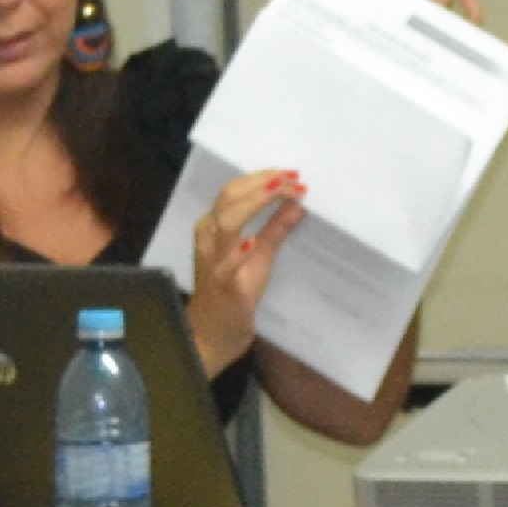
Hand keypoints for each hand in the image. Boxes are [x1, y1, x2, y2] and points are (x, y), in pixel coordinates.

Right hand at [182, 167, 308, 369]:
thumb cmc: (235, 290)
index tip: (292, 174)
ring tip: (281, 193)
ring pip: (226, 223)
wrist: (214, 332)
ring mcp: (212, 260)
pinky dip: (237, 251)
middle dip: (262, 184)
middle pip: (229, 198)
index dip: (263, 178)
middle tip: (293, 179)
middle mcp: (209, 237)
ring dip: (255, 204)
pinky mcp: (220, 285)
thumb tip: (298, 203)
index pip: (235, 191)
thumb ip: (276, 229)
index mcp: (215, 226)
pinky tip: (251, 240)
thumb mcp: (261, 255)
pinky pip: (225, 265)